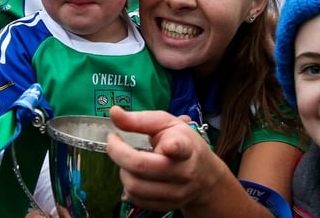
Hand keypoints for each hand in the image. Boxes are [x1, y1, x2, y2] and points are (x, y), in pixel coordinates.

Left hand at [106, 106, 224, 211]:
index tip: (168, 145)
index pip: (180, 149)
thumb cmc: (183, 143)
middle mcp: (182, 172)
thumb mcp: (166, 124)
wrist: (205, 175)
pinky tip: (134, 175)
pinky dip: (128, 186)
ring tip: (128, 160)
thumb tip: (114, 112)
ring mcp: (175, 192)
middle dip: (118, 153)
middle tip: (114, 143)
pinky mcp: (167, 206)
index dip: (173, 147)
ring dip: (123, 171)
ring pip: (134, 186)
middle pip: (141, 166)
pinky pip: (136, 200)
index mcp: (185, 147)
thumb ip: (139, 119)